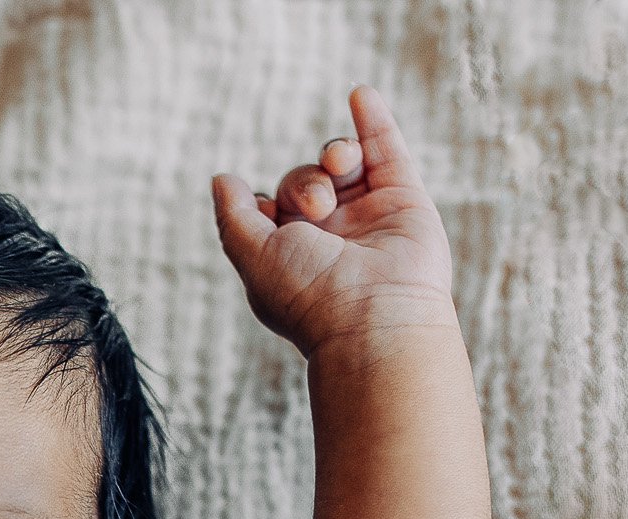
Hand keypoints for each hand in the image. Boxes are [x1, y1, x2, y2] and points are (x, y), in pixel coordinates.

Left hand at [210, 85, 455, 357]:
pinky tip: (360, 94)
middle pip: (303, 182)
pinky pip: (388, 152)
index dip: (265, 202)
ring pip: (342, 165)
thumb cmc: (309, 293)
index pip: (272, 209)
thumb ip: (234, 218)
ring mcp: (369, 217)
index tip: (267, 211)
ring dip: (333, 154)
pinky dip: (373, 121)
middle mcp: (330, 237)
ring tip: (337, 165)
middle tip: (316, 208)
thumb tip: (222, 179)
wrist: (375, 315)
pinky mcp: (405, 200)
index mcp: (291, 256)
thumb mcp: (253, 255)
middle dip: (303, 183)